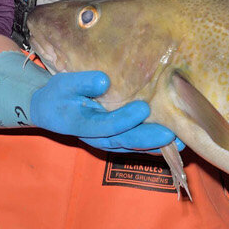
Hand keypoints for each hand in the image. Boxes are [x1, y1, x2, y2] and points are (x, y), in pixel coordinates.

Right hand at [29, 70, 183, 152]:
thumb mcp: (63, 84)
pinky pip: (134, 146)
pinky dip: (152, 146)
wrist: (50, 109)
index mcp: (80, 124)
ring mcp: (105, 141)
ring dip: (155, 146)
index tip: (143, 108)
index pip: (105, 125)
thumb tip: (105, 82)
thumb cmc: (59, 94)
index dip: (124, 119)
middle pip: (123, 141)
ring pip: (131, 147)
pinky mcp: (115, 139)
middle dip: (147, 138)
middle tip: (169, 134)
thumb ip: (82, 82)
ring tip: (179, 143)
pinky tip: (172, 144)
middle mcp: (95, 137)